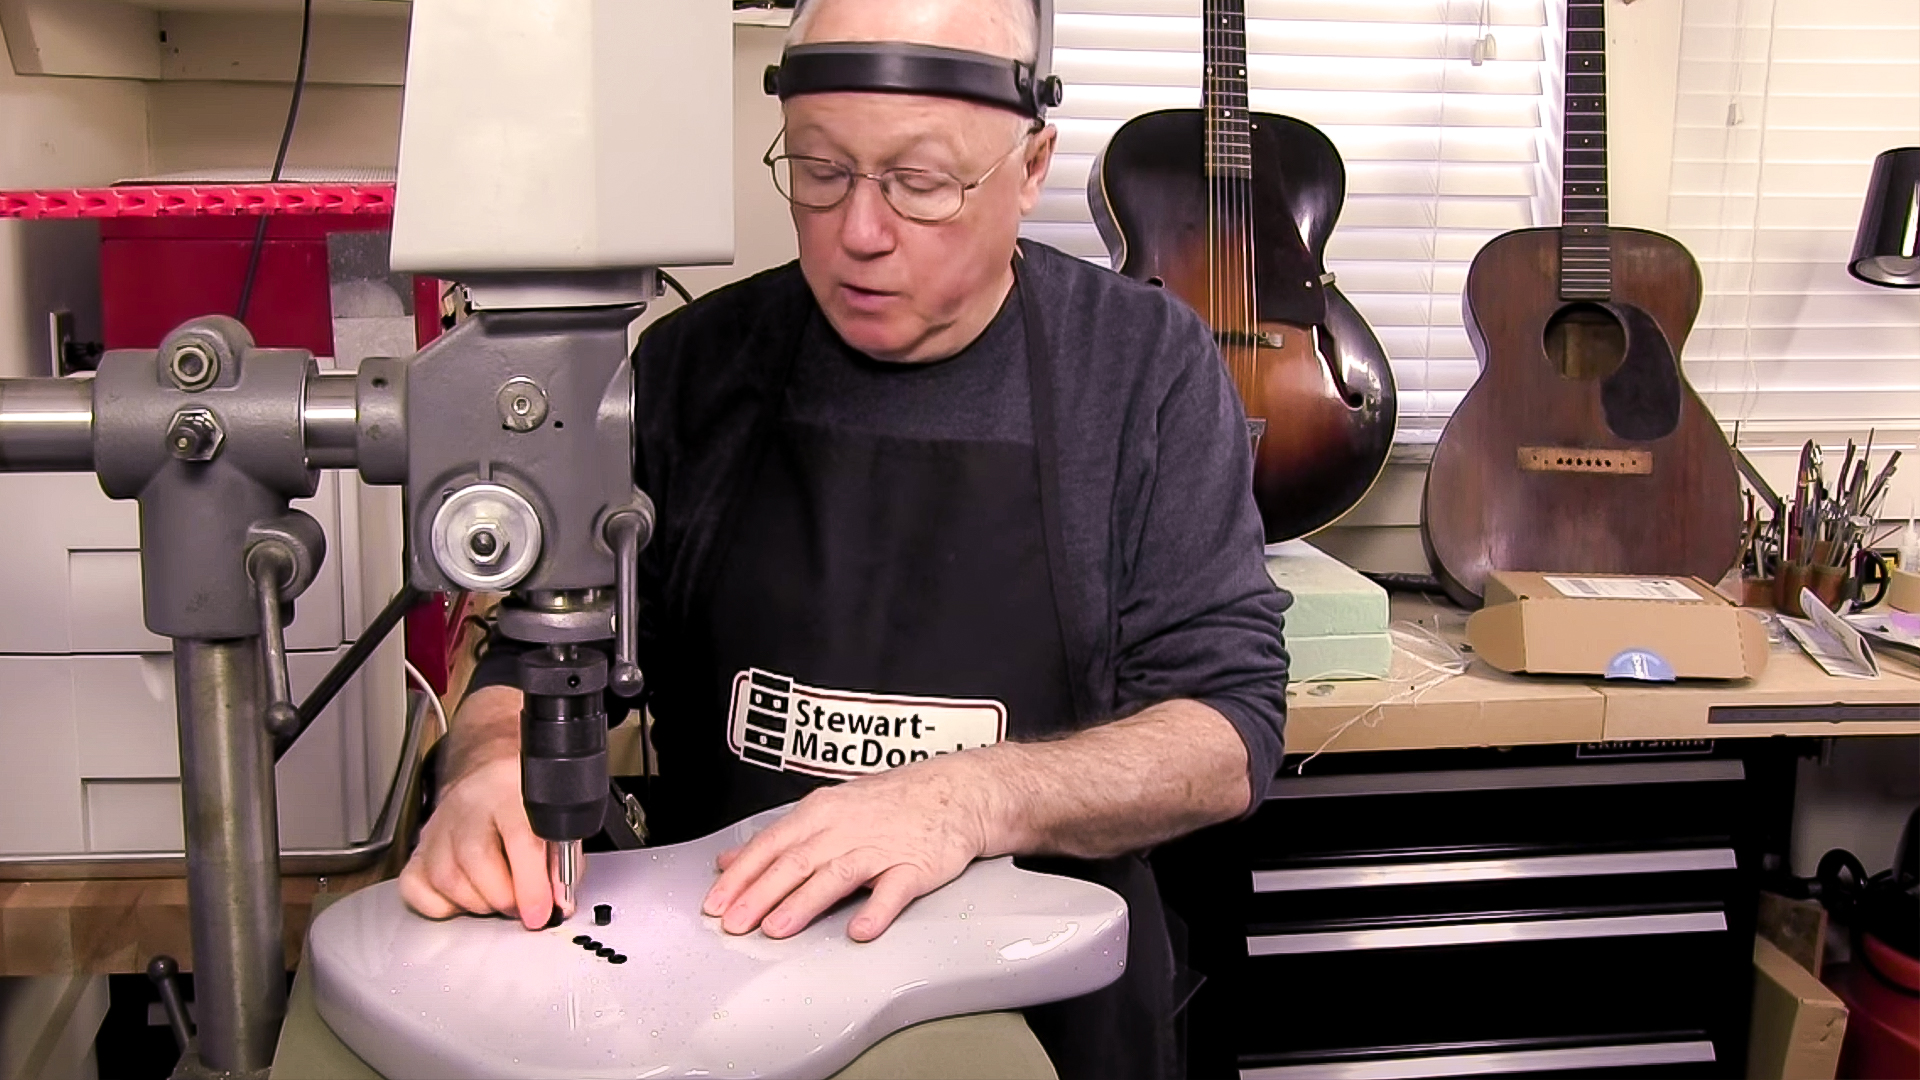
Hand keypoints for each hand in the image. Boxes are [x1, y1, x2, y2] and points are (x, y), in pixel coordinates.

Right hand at [398, 687, 556, 929]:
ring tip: (498, 896)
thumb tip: (557, 903)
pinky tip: (466, 894)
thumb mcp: (557, 820)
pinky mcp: (420, 846)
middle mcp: (470, 803)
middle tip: (521, 906)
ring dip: (477, 902)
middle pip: (476, 860)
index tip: (539, 914)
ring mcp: (440, 825)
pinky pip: (416, 888)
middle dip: (503, 897)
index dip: (531, 885)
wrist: (493, 776)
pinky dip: (442, 904)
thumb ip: (562, 862)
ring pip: (446, 878)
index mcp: (512, 789)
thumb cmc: (528, 801)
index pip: (520, 839)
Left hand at [700, 758, 991, 941]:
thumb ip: (780, 839)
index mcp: (821, 812)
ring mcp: (881, 848)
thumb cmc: (891, 803)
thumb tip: (730, 860)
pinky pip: (893, 890)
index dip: (742, 876)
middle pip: (796, 862)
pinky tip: (860, 929)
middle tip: (735, 923)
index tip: (716, 903)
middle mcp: (846, 828)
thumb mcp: (828, 809)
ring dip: (804, 902)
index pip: (772, 844)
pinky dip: (876, 910)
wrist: (956, 792)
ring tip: (778, 928)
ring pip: (836, 875)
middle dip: (761, 894)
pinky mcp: (915, 867)